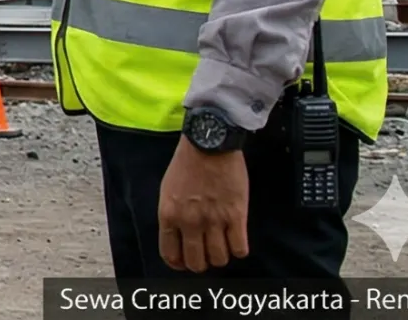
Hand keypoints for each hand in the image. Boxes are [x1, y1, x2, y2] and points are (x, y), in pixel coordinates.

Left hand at [158, 139, 249, 271]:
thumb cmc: (187, 164)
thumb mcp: (167, 190)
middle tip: (206, 255)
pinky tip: (236, 239)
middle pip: (196, 263)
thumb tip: (178, 236)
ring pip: (219, 259)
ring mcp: (214, 220)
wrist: (210, 144)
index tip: (185, 262)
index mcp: (169, 215)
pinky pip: (240, 248)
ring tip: (222, 245)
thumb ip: (172, 215)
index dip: (179, 264)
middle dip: (201, 264)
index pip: (170, 254)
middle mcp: (190, 222)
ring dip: (221, 256)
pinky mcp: (237, 216)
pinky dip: (239, 249)